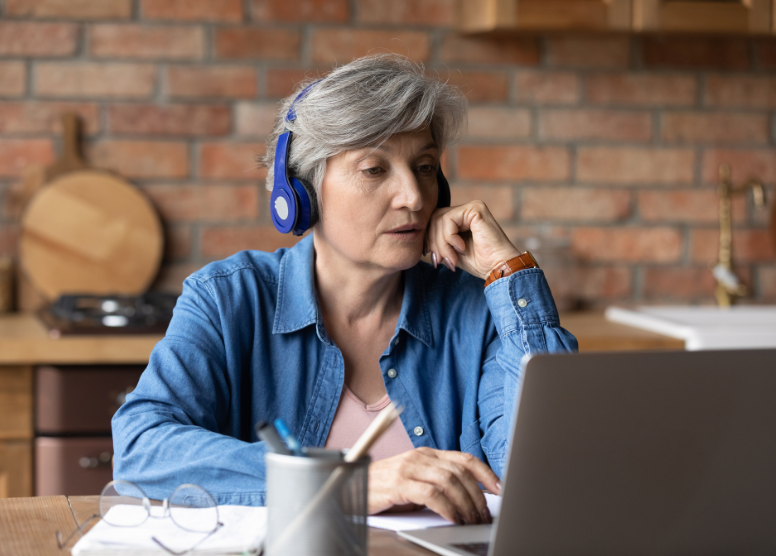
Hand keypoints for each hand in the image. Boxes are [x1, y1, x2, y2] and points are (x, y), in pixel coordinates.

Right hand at [368, 447, 499, 523]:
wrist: (351, 488)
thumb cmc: (385, 490)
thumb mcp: (415, 483)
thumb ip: (437, 485)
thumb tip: (469, 499)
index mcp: (427, 454)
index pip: (464, 458)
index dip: (485, 473)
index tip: (500, 490)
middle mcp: (420, 456)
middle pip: (460, 472)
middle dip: (478, 496)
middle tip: (484, 516)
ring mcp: (408, 468)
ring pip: (449, 481)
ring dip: (465, 504)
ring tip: (471, 520)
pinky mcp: (398, 483)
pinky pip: (431, 494)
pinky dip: (446, 508)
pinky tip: (452, 518)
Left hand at [425, 201, 519, 279]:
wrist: (498, 268)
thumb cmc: (479, 262)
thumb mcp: (452, 251)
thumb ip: (439, 241)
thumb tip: (420, 240)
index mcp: (462, 218)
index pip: (435, 221)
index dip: (429, 239)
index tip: (433, 258)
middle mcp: (467, 209)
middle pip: (435, 218)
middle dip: (434, 243)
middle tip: (440, 261)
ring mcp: (472, 207)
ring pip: (440, 219)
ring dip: (442, 244)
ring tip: (452, 259)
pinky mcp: (475, 209)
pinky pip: (449, 219)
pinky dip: (450, 237)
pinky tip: (461, 248)